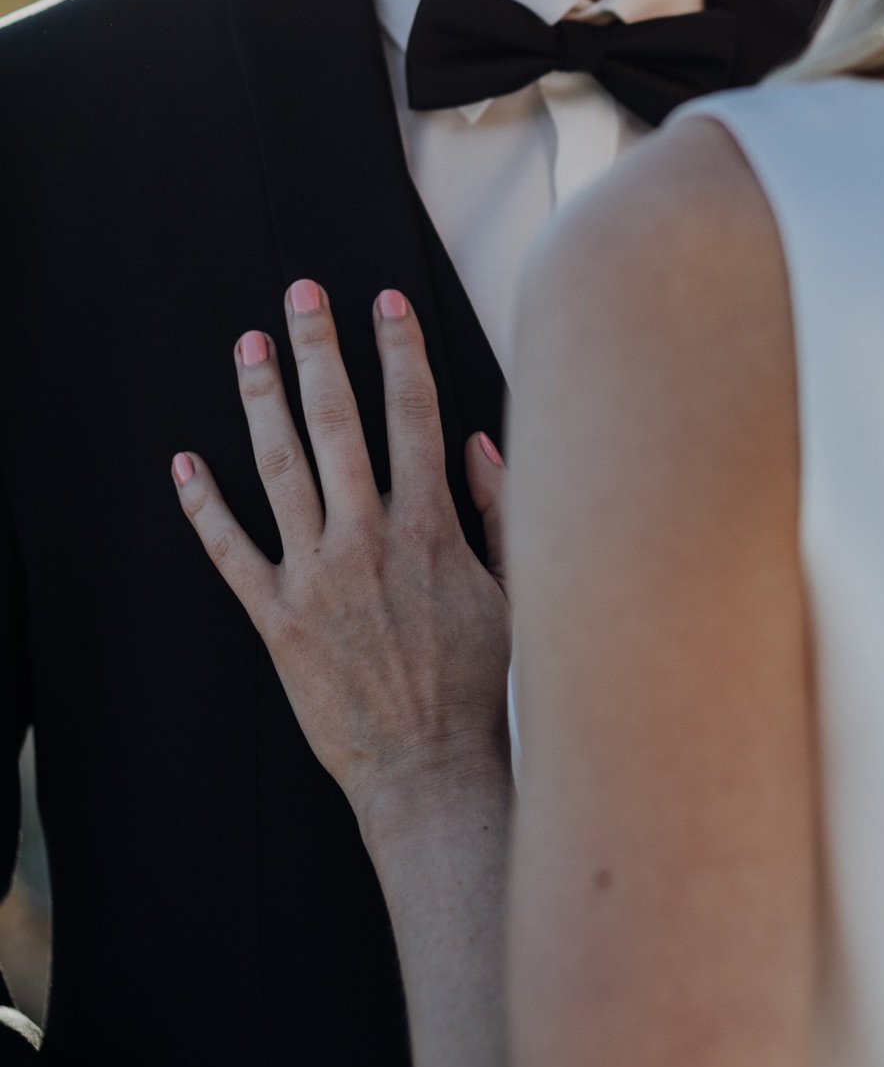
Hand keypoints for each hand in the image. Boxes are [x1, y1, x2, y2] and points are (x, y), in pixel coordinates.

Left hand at [171, 281, 510, 827]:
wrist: (430, 770)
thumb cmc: (479, 687)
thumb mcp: (515, 593)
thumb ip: (500, 513)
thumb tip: (479, 446)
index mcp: (428, 528)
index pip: (414, 416)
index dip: (400, 352)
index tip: (387, 303)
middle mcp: (366, 541)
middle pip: (338, 422)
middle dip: (320, 349)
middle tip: (303, 296)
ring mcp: (315, 578)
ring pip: (279, 469)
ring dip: (261, 401)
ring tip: (249, 349)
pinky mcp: (275, 620)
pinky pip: (230, 552)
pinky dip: (203, 507)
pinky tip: (184, 464)